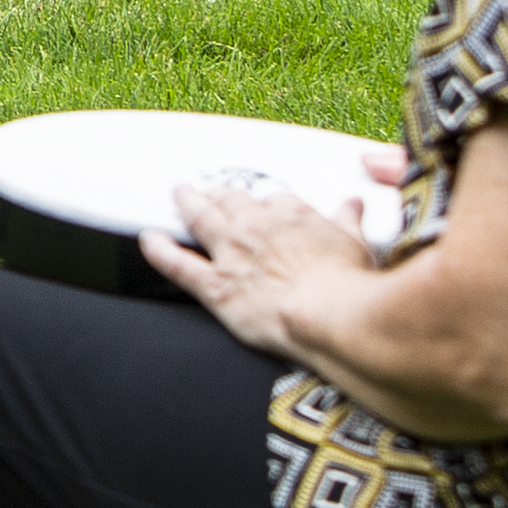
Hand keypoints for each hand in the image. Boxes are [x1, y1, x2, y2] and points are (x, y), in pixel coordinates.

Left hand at [147, 170, 383, 367]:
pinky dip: (159, 250)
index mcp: (292, 217)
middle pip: (231, 201)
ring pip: (200, 218)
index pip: (273, 200)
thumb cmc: (352, 286)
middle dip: (221, 194)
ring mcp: (232, 255)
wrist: (333, 317)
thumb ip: (349, 221)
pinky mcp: (216, 285)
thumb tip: (352, 204)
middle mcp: (256, 228)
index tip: (262, 204)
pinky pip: (178, 264)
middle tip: (213, 190)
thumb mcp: (358, 245)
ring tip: (180, 194)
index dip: (264, 202)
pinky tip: (149, 240)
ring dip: (188, 203)